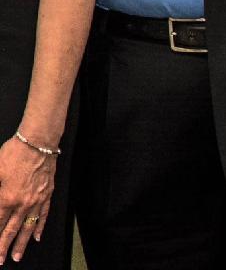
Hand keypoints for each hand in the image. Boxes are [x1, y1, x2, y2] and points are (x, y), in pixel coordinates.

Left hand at [0, 136, 56, 263]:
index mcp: (7, 197)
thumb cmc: (16, 152)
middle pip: (12, 229)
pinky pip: (43, 214)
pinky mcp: (47, 193)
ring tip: (17, 256)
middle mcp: (22, 203)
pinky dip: (39, 226)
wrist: (38, 141)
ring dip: (22, 243)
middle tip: (1, 261)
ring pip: (28, 226)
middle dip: (4, 246)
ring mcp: (36, 199)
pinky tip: (36, 236)